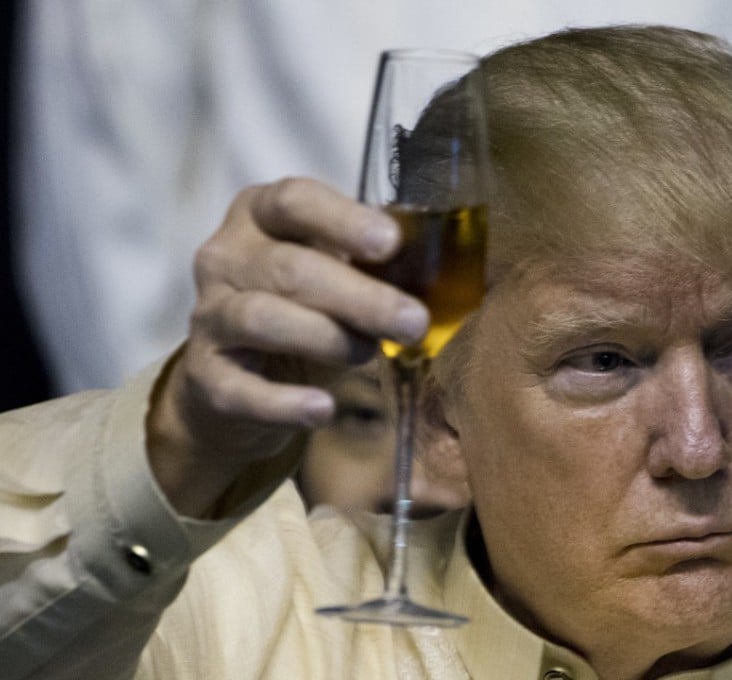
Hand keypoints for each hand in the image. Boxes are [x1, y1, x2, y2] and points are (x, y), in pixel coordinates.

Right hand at [146, 178, 428, 515]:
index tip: (390, 244)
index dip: (344, 220)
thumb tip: (435, 271)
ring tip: (369, 355)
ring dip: (327, 338)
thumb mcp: (335, 275)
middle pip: (290, 268)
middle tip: (413, 321)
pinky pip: (240, 389)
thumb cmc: (305, 311)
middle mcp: (226, 257)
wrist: (242, 382)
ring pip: (261, 318)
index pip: (294, 201)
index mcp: (260, 215)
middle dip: (360, 296)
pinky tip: (323, 409)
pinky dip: (284, 403)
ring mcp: (208, 316)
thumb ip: (370, 265)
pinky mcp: (204, 376)